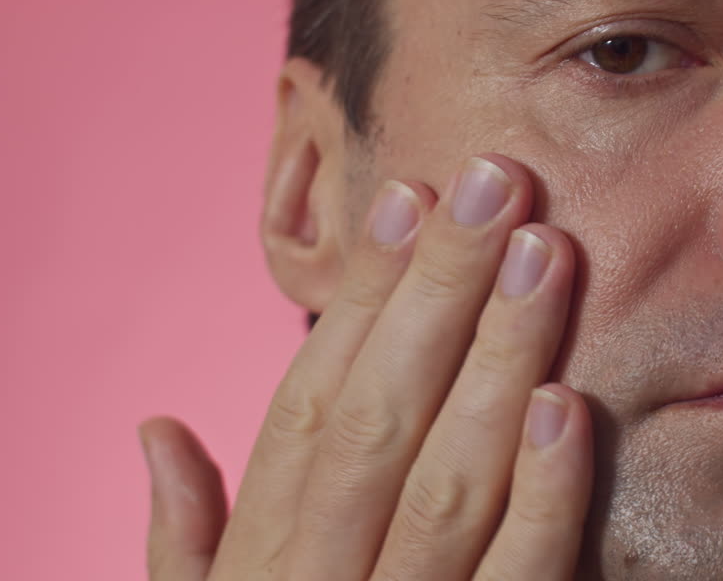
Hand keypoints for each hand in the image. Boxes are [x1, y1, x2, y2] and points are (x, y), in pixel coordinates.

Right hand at [138, 154, 592, 579]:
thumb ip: (187, 535)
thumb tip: (155, 428)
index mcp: (260, 557)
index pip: (307, 406)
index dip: (360, 298)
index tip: (408, 196)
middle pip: (377, 419)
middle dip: (437, 292)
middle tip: (495, 181)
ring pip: (448, 485)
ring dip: (497, 359)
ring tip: (544, 253)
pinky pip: (519, 580)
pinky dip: (543, 498)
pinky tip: (568, 405)